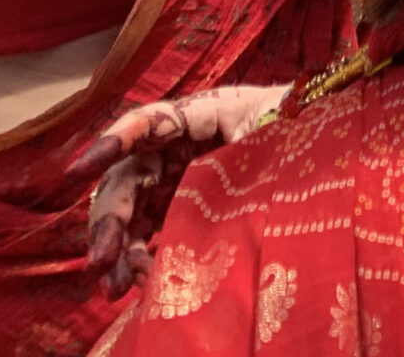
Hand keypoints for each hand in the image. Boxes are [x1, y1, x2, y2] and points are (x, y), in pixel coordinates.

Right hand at [73, 84, 287, 297]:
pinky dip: (138, 258)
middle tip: (100, 263)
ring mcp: (175, 177)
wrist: (326, 140)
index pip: (146, 123)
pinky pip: (148, 231)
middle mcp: (176, 145)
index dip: (111, 144)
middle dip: (108, 223)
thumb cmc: (300, 123)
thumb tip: (203, 187)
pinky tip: (135, 285)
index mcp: (198, 114)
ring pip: (130, 213)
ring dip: (116, 251)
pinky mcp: (180, 205)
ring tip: (112, 288)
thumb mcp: (273, 128)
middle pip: (127, 180)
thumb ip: (238, 149)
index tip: (77, 171)